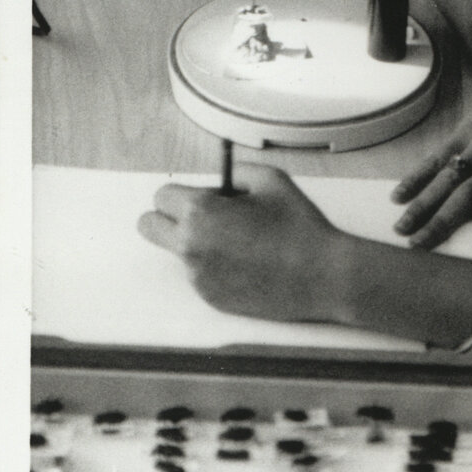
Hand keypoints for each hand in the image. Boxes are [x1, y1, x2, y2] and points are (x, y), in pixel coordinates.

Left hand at [137, 164, 350, 323]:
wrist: (322, 276)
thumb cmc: (299, 226)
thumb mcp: (271, 179)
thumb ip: (236, 172)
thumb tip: (220, 184)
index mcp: (201, 213)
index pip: (162, 196)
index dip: (185, 192)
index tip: (204, 196)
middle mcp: (191, 246)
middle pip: (149, 226)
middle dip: (168, 217)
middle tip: (200, 216)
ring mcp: (198, 277)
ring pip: (178, 251)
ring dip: (198, 242)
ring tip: (241, 241)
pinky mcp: (210, 298)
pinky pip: (199, 274)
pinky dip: (215, 266)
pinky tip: (249, 262)